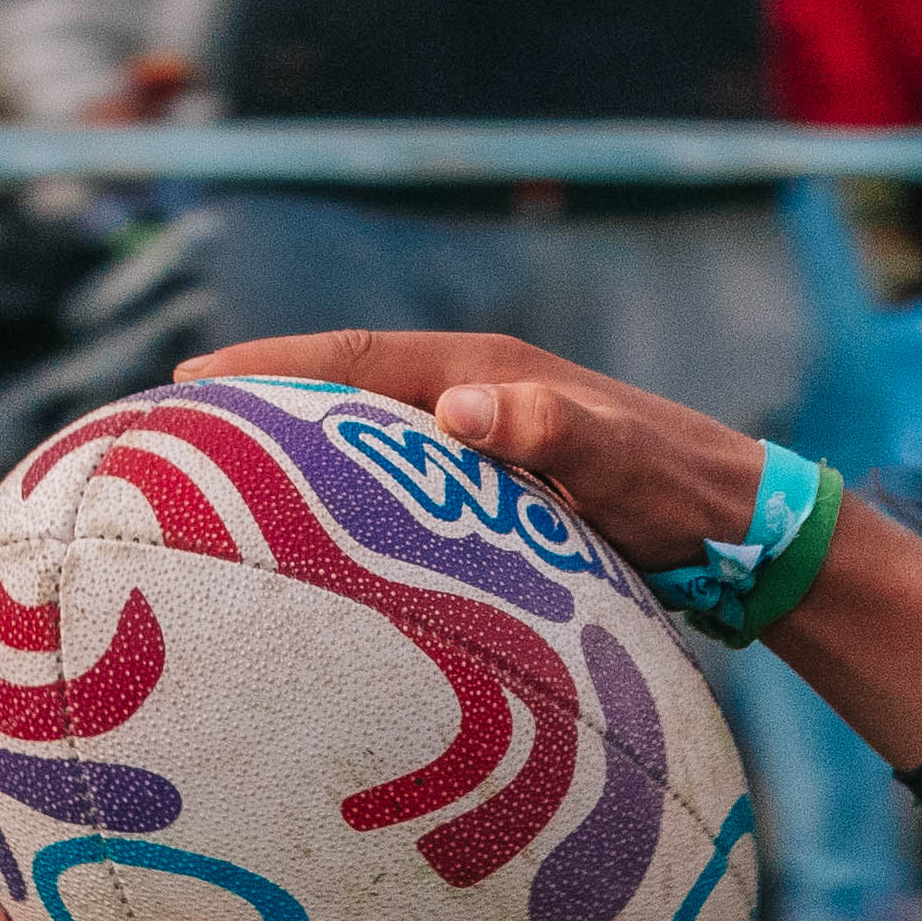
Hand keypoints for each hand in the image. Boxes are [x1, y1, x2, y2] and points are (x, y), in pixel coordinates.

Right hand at [186, 326, 921, 766]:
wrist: (756, 534)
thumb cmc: (693, 495)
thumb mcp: (628, 462)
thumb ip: (556, 431)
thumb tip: (461, 409)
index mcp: (488, 376)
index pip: (351, 360)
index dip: (267, 370)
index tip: (184, 387)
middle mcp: (477, 400)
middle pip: (342, 395)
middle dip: (259, 410)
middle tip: (165, 442)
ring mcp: (485, 448)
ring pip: (367, 447)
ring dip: (297, 463)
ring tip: (213, 498)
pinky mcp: (499, 496)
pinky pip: (402, 496)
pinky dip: (351, 510)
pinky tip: (314, 560)